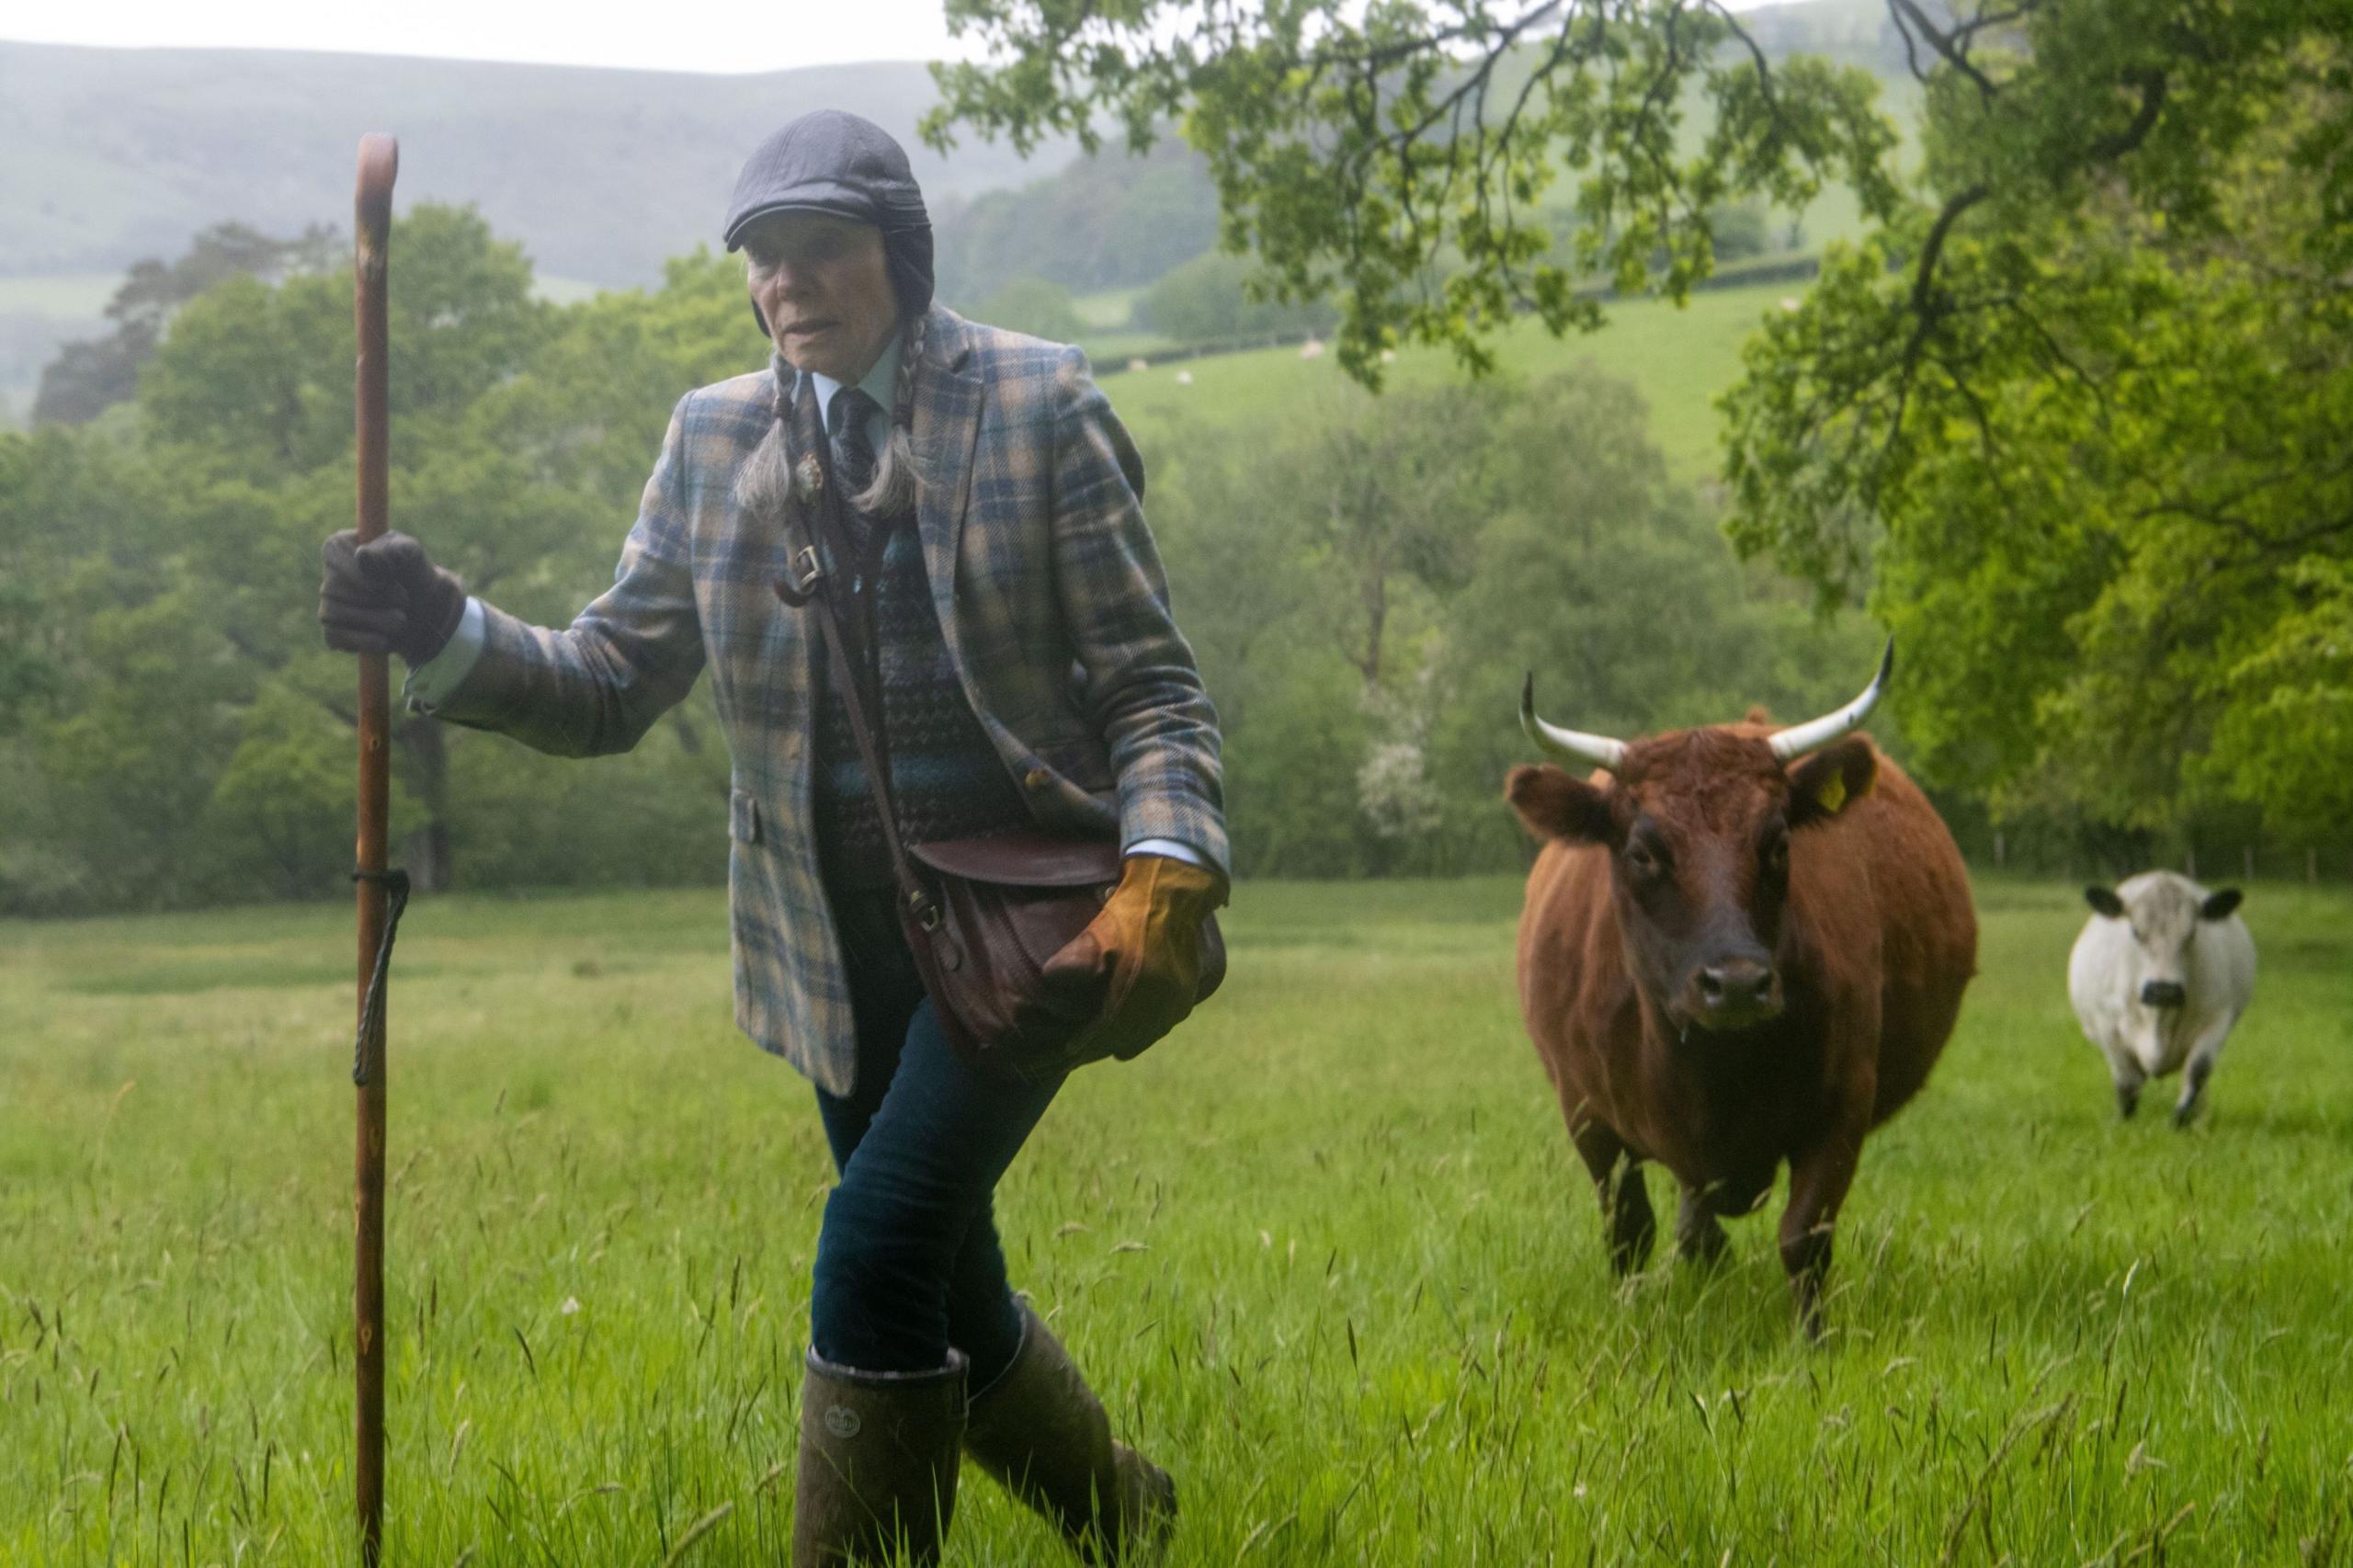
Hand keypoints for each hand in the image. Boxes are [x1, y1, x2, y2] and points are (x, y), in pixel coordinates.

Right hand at [319, 530, 467, 665]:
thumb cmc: (414, 574)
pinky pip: (335, 637)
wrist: (428, 609)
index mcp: (338, 547)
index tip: (395, 582)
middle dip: (376, 599)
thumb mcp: (410, 554)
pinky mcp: (333, 632)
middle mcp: (328, 576)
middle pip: (334, 589)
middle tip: (405, 601)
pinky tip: (385, 640)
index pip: (335, 560)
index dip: (366, 577)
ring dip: (374, 621)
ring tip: (401, 621)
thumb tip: (362, 555)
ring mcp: (328, 604)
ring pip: (333, 614)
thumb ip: (390, 550)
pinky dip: (363, 640)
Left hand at [1040, 854, 1226, 1059]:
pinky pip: (1165, 1022)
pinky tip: (1137, 1034)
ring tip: (1107, 1049)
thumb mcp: (1098, 933)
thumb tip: (1050, 978)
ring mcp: (1179, 999)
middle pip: (1127, 1036)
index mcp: (1138, 992)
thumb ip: (1074, 960)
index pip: (1105, 1029)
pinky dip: (1146, 1031)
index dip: (1085, 1043)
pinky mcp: (1190, 991)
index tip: (1067, 1052)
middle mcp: (1162, 1003)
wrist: (1175, 893)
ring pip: (1148, 1032)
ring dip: (1125, 1041)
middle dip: (1102, 1046)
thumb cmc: (1131, 912)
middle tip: (1081, 1054)